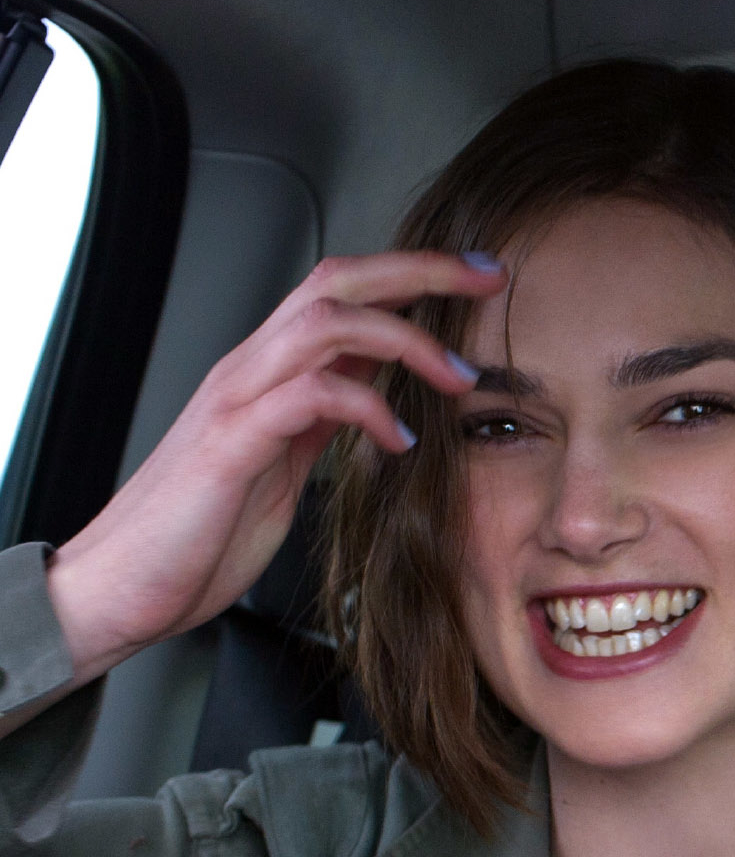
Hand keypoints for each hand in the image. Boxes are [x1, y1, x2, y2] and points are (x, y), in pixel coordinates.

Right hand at [39, 251, 506, 684]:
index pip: (341, 293)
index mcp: (268, 375)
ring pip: (324, 322)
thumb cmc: (200, 534)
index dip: (412, 275)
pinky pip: (308, 397)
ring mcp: (236, 402)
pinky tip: (400, 440)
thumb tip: (376, 393)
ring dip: (404, 339)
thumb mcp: (285, 465)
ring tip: (458, 375)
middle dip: (420, 271)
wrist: (123, 585)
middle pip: (336, 282)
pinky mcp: (231, 445)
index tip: (479, 275)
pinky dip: (366, 407)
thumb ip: (323, 421)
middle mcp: (251, 372)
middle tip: (489, 276)